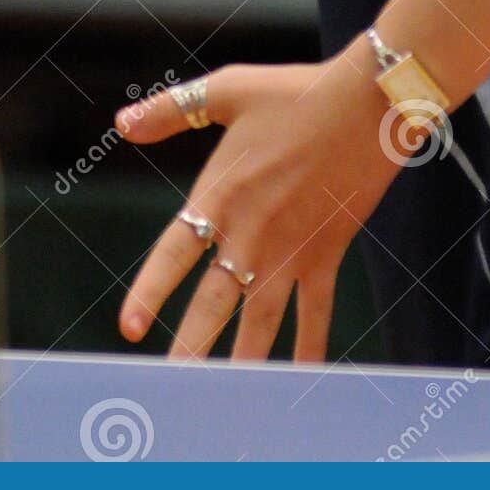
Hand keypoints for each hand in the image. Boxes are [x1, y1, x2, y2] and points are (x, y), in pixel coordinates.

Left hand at [113, 49, 402, 361]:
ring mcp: (291, 249)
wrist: (367, 104)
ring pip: (260, 319)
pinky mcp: (326, 253)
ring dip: (242, 360)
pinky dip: (308, 345)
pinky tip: (301, 377)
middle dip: (190, 346)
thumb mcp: (227, 90)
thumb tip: (122, 124)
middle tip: (170, 386)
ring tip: (226, 400)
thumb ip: (171, 110)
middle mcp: (251, 233)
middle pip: (212, 303)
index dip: (150, 293)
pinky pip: (316, 310)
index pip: (174, 254)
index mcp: (220, 194)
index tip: (129, 329)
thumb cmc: (296, 91)